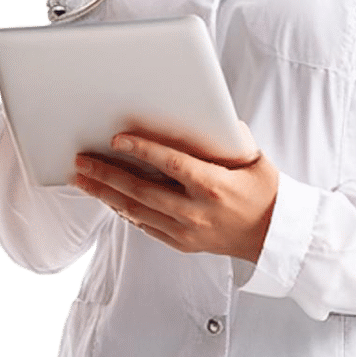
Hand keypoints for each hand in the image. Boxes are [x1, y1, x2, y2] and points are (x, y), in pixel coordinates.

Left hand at [74, 126, 277, 263]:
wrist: (274, 235)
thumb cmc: (264, 191)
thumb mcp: (254, 159)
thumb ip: (228, 137)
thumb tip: (203, 113)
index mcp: (215, 186)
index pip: (171, 164)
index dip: (143, 149)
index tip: (117, 138)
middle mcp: (197, 211)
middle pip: (141, 190)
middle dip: (107, 173)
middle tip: (81, 160)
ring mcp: (187, 231)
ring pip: (136, 210)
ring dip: (106, 193)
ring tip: (83, 178)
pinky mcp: (181, 243)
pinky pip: (144, 225)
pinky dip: (123, 210)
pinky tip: (107, 197)